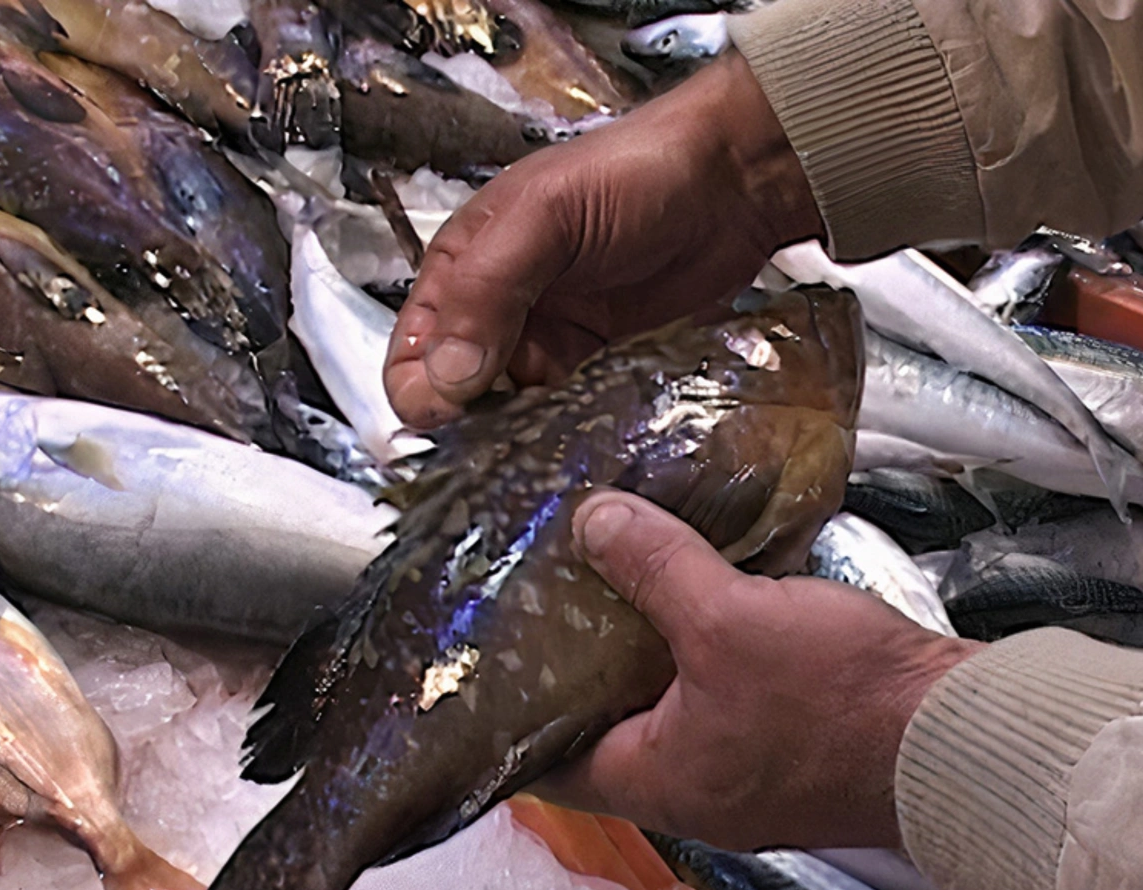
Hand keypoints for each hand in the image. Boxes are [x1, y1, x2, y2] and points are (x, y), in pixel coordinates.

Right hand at [385, 53, 824, 429]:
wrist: (730, 184)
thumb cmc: (630, 177)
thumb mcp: (543, 216)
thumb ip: (487, 292)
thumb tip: (445, 383)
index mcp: (460, 269)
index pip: (411, 356)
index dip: (423, 395)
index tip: (456, 421)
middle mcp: (495, 313)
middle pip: (456, 397)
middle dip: (470, 431)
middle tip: (503, 454)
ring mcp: (547, 343)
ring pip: (509, 416)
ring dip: (519, 443)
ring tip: (542, 459)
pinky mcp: (595, 368)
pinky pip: (563, 416)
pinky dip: (564, 437)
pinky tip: (578, 450)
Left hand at [532, 491, 983, 851]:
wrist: (960, 739)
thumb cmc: (836, 700)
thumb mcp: (727, 619)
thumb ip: (655, 567)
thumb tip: (592, 521)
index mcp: (656, 783)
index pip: (547, 766)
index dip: (509, 717)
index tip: (484, 663)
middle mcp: (694, 793)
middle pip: (608, 731)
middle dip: (580, 667)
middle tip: (546, 597)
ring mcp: (748, 776)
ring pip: (672, 711)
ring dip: (648, 654)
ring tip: (615, 579)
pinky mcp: (796, 748)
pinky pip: (728, 699)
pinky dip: (707, 654)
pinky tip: (704, 591)